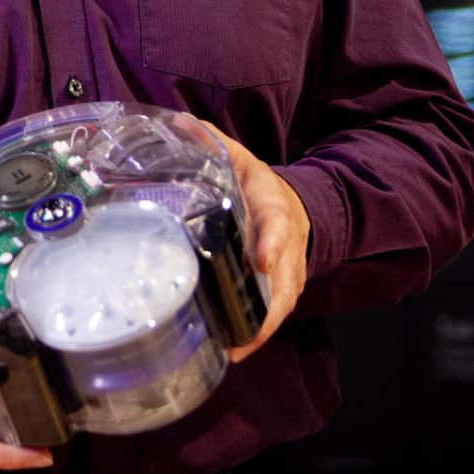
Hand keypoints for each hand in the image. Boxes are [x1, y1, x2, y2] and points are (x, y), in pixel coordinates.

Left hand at [197, 123, 310, 361]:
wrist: (294, 204)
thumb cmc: (256, 183)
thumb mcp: (237, 157)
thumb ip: (210, 142)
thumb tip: (179, 123)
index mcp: (273, 204)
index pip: (278, 223)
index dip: (272, 242)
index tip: (261, 261)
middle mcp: (287, 244)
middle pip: (284, 278)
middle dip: (265, 306)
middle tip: (239, 331)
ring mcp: (288, 271)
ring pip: (281, 304)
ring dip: (259, 328)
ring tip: (230, 348)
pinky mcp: (283, 290)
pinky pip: (273, 315)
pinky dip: (256, 334)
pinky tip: (231, 350)